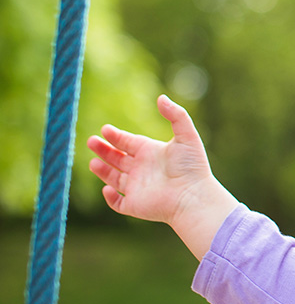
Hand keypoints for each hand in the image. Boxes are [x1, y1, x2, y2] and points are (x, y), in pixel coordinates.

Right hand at [88, 95, 237, 258]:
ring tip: (93, 162)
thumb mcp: (186, 136)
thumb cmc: (192, 167)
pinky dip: (110, 197)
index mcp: (153, 153)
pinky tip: (107, 188)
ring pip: (114, 179)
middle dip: (104, 150)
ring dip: (102, 170)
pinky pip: (118, 202)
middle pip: (118, 158)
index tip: (105, 129)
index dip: (116, 136)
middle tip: (91, 141)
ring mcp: (139, 189)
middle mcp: (144, 170)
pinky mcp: (135, 206)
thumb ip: (176, 115)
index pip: (129, 143)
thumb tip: (161, 98)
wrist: (194, 196)